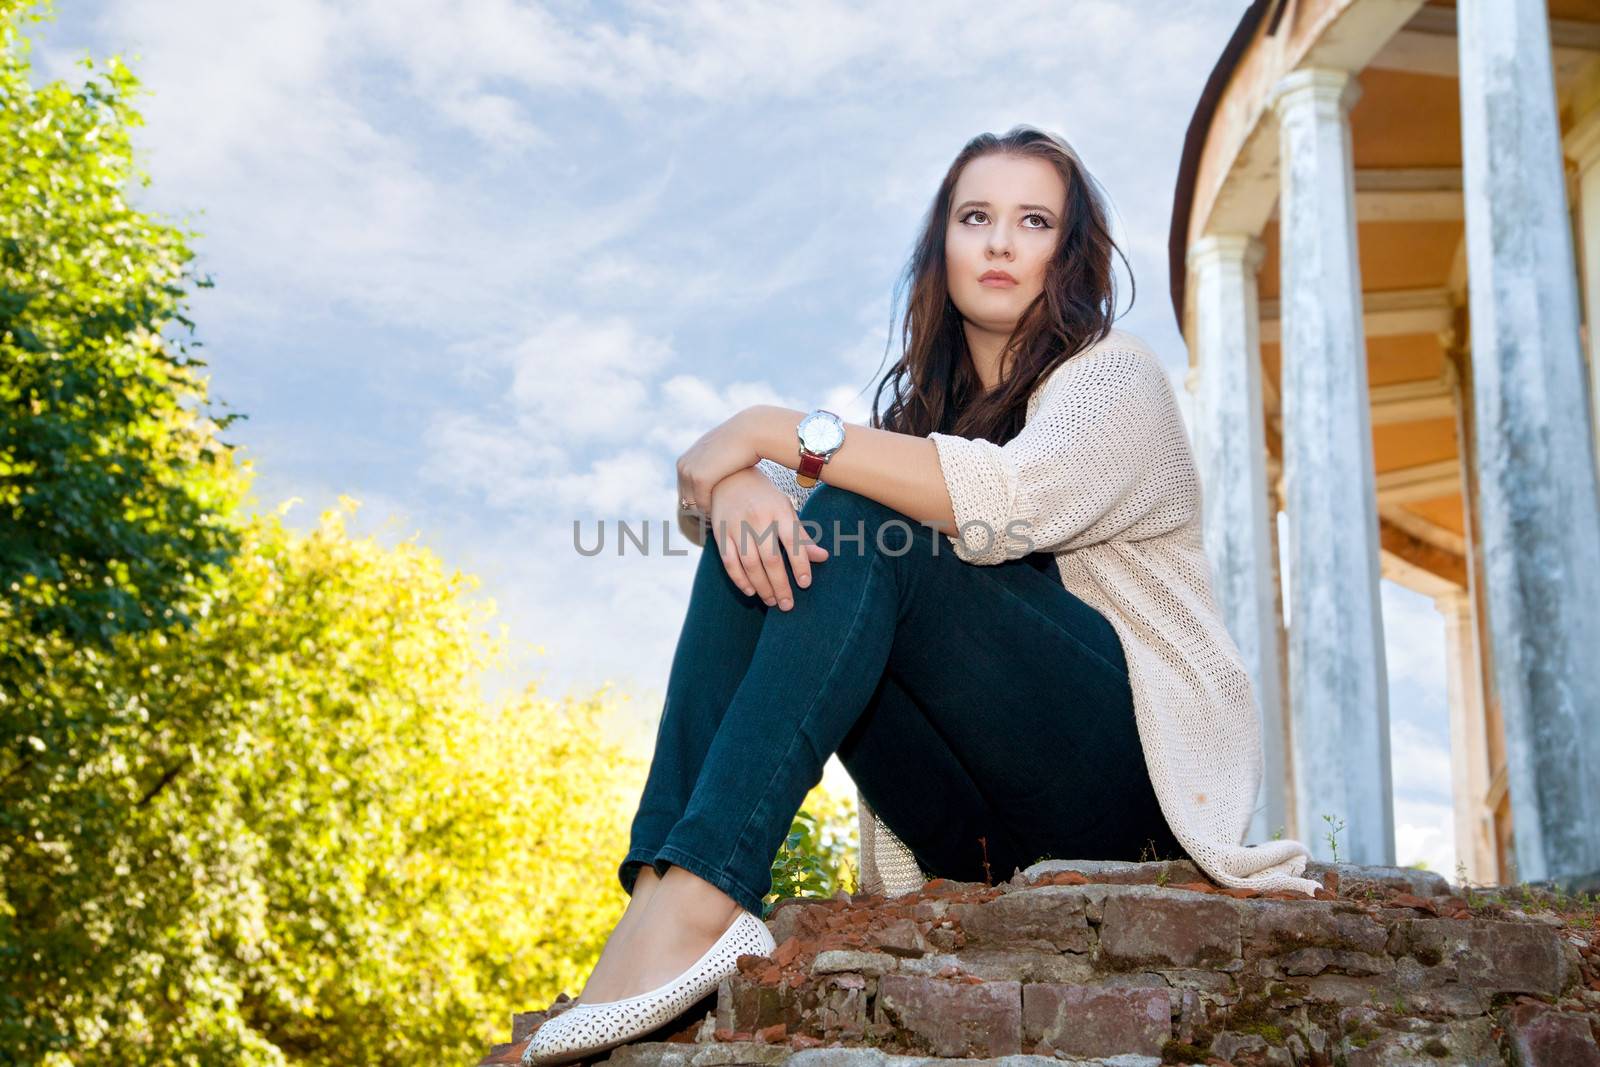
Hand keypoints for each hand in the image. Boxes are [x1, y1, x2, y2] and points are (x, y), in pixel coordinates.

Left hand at [676, 409, 761, 517]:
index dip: (699, 501)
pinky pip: (703, 504)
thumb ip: (711, 469)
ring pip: (693, 504)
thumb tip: (714, 482)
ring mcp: (689, 472)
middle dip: (701, 508)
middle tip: (719, 514)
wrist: (750, 433)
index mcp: (684, 461)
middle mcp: (682, 466)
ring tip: (724, 512)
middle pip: (686, 500)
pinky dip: (713, 509)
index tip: (716, 506)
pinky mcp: (699, 478)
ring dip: (707, 510)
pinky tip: (727, 508)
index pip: (685, 491)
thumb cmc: (740, 445)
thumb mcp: (719, 456)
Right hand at [707, 468, 827, 610]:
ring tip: (772, 601)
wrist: (728, 478)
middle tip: (788, 605)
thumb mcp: (786, 509)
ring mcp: (737, 527)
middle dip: (780, 585)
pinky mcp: (721, 534)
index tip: (805, 584)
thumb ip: (802, 535)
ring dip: (762, 587)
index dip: (801, 564)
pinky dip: (740, 580)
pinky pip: (729, 562)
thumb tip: (823, 557)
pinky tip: (751, 591)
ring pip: (750, 564)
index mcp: (780, 511)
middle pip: (771, 559)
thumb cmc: (764, 498)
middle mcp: (758, 519)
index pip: (793, 541)